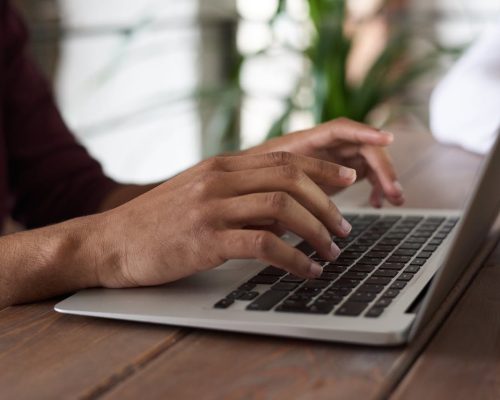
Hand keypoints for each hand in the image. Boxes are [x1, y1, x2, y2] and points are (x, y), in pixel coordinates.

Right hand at [98, 152, 357, 287]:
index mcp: (221, 166)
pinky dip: (294, 258)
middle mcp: (219, 179)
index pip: (284, 158)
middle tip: (344, 228)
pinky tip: (307, 271)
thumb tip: (284, 211)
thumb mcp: (199, 195)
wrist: (109, 242)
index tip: (348, 178)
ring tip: (331, 251)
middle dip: (327, 203)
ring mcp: (211, 207)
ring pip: (283, 208)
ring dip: (316, 231)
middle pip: (291, 178)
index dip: (322, 167)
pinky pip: (264, 245)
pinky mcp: (205, 239)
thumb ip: (239, 195)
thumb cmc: (157, 223)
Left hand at [244, 118, 404, 207]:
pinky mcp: (338, 172)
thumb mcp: (265, 182)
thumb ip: (284, 184)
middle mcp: (324, 146)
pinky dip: (374, 187)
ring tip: (394, 200)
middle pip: (362, 147)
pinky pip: (364, 174)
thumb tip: (302, 198)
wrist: (247, 185)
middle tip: (394, 191)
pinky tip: (378, 203)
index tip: (387, 140)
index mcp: (306, 141)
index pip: (340, 129)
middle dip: (383, 167)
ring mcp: (333, 158)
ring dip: (384, 178)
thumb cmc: (252, 179)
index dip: (365, 131)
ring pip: (368, 161)